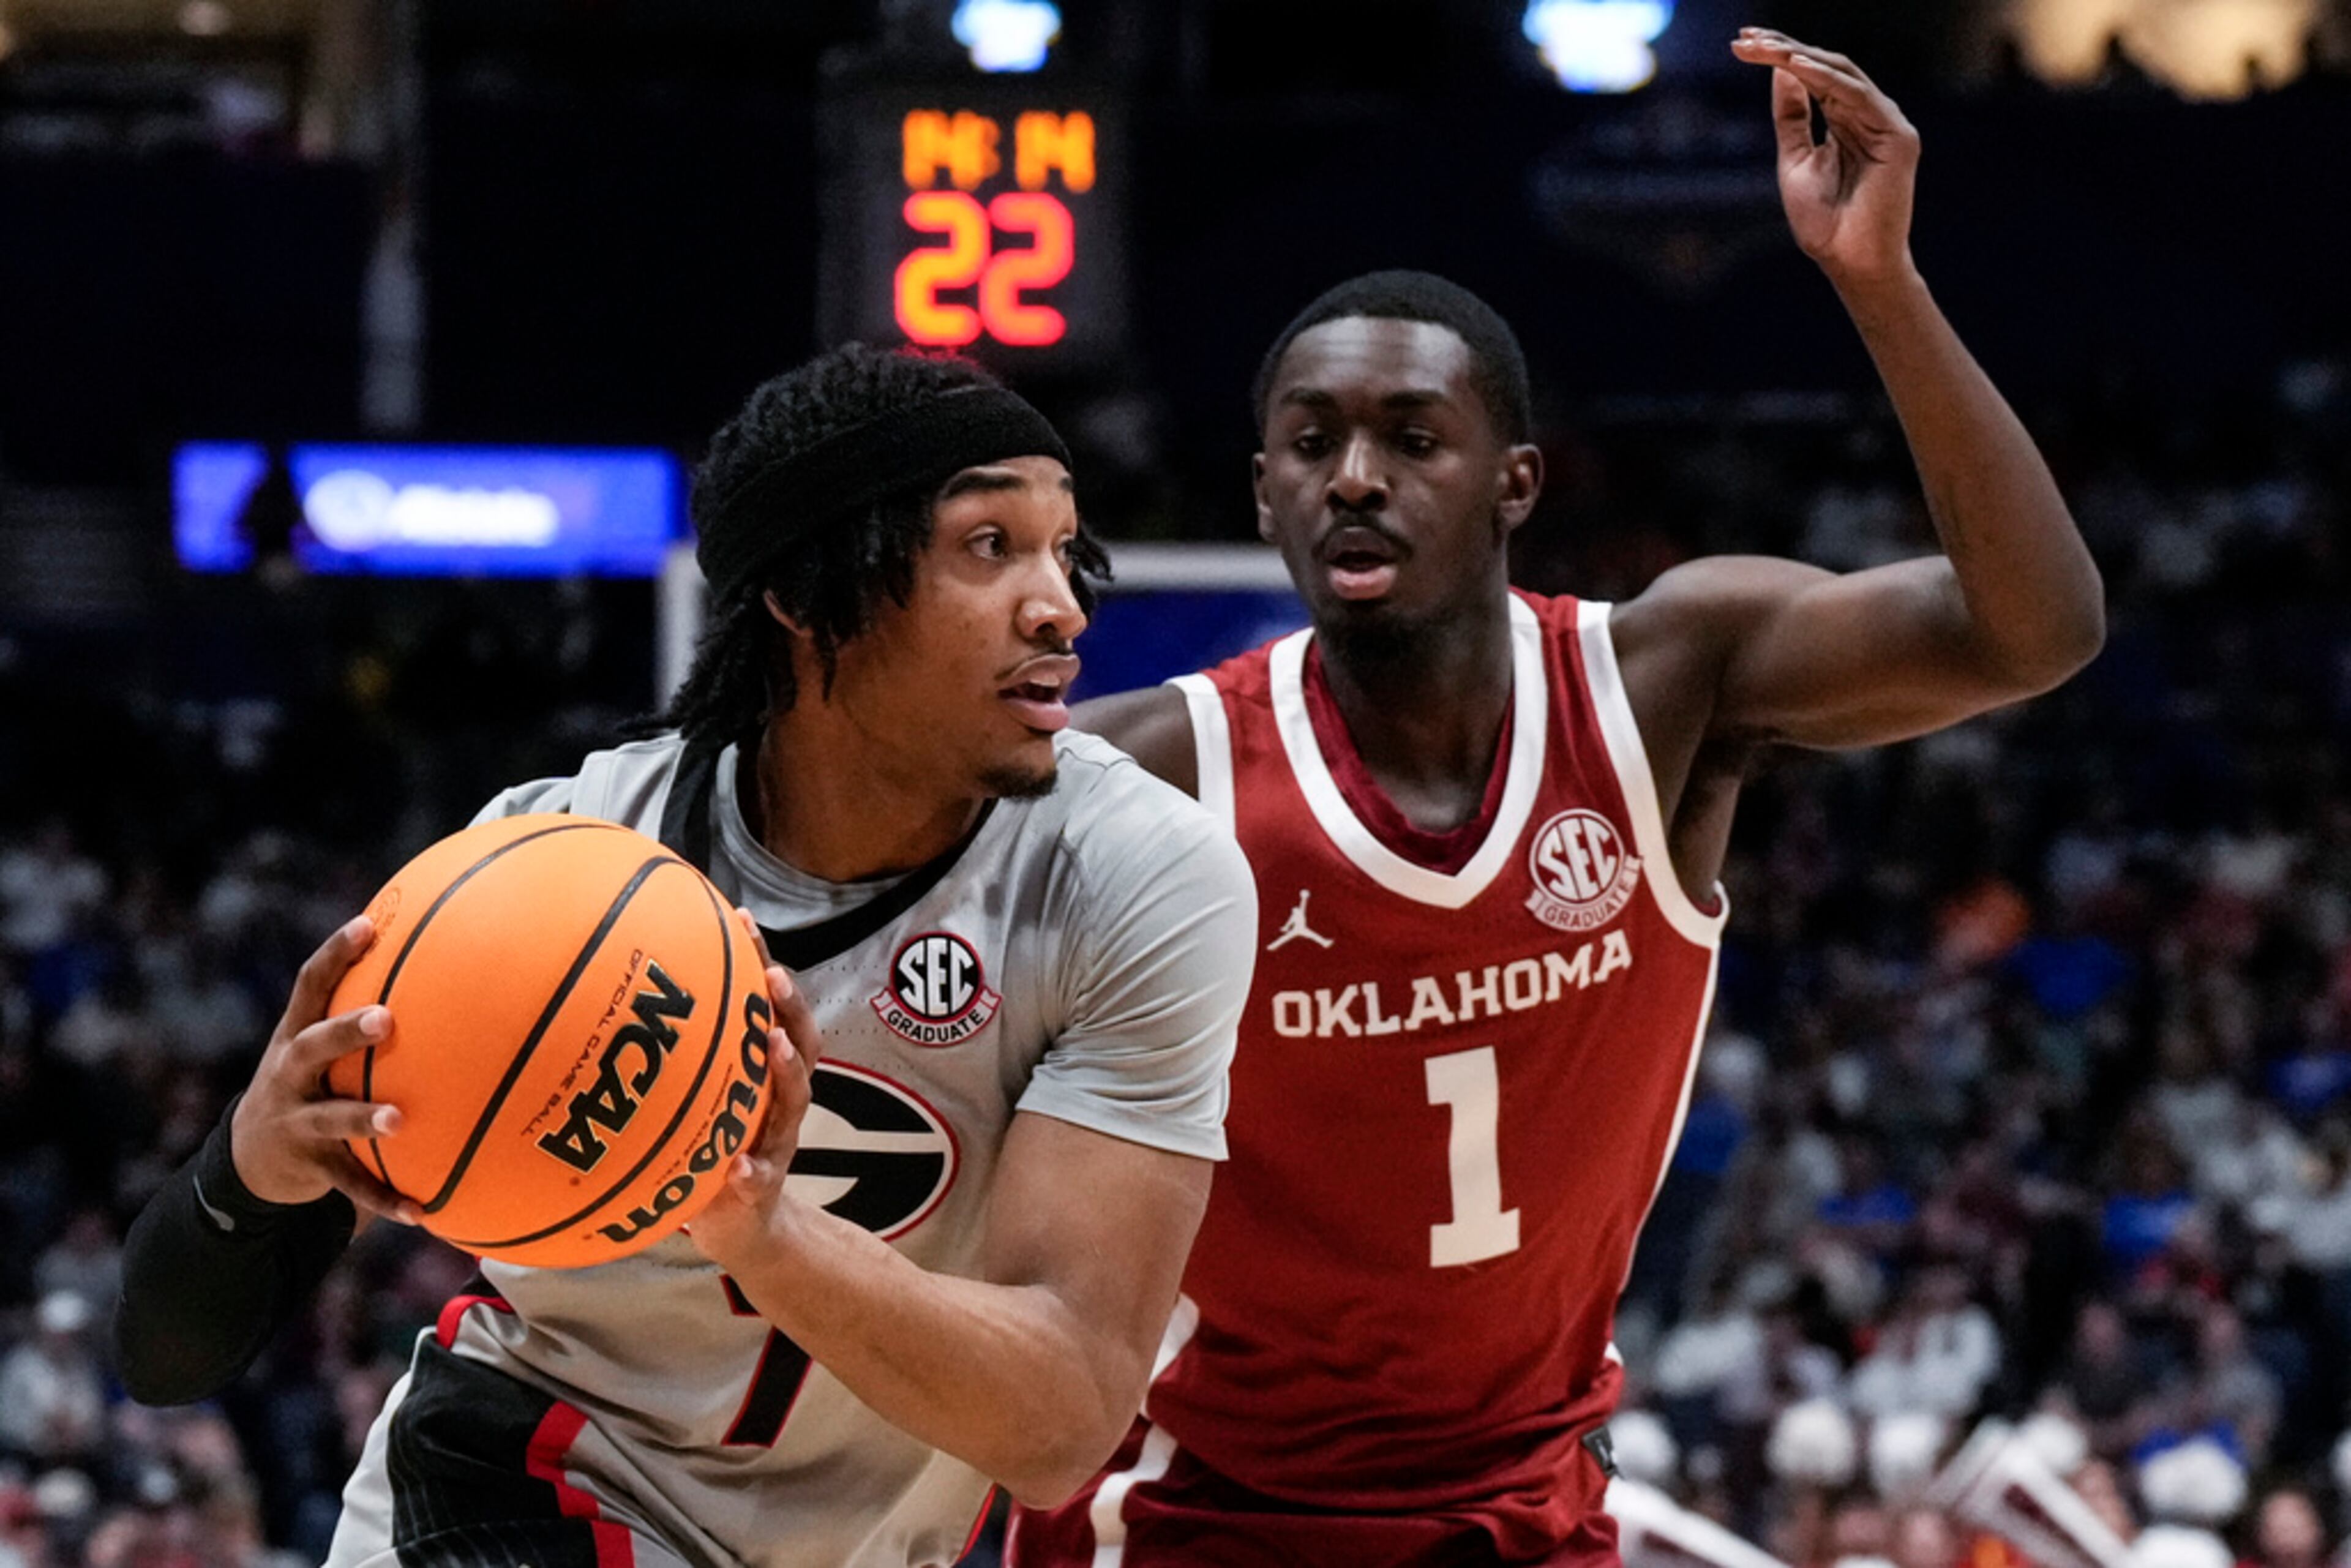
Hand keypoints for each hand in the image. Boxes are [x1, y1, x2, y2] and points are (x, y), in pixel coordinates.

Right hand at [228, 915, 419, 1221]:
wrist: (250, 1158)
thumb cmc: (307, 1085)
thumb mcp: (318, 1047)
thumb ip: (362, 1012)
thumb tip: (442, 964)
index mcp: (296, 1037)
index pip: (311, 985)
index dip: (335, 954)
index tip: (367, 925)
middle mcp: (289, 1075)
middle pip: (310, 1046)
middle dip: (344, 1032)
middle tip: (384, 1018)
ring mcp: (295, 1121)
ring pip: (328, 1118)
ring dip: (362, 1118)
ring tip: (399, 1119)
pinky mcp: (308, 1166)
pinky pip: (350, 1184)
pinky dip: (385, 1198)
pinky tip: (421, 1211)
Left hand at [687, 911, 823, 1270]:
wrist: (740, 1227)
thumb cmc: (708, 1150)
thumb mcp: (693, 1099)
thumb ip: (673, 1060)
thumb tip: (607, 1003)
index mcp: (763, 1071)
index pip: (769, 1006)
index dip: (761, 961)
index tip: (739, 918)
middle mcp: (780, 1098)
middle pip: (798, 1042)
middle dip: (789, 1006)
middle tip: (772, 975)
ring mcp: (777, 1140)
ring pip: (794, 1100)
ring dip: (785, 1071)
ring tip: (770, 1044)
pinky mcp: (763, 1187)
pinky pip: (760, 1177)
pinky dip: (751, 1171)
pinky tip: (738, 1167)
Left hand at [1731, 28, 1919, 287]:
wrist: (1849, 262)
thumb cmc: (1824, 222)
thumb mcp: (1795, 159)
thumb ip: (1792, 116)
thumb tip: (1779, 71)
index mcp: (1847, 121)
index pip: (1815, 77)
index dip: (1781, 57)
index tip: (1743, 44)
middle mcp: (1870, 116)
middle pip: (1827, 67)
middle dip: (1785, 49)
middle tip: (1746, 38)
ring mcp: (1887, 124)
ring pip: (1842, 74)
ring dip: (1799, 57)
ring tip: (1764, 48)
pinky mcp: (1898, 136)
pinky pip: (1856, 96)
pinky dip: (1824, 78)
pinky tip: (1793, 66)